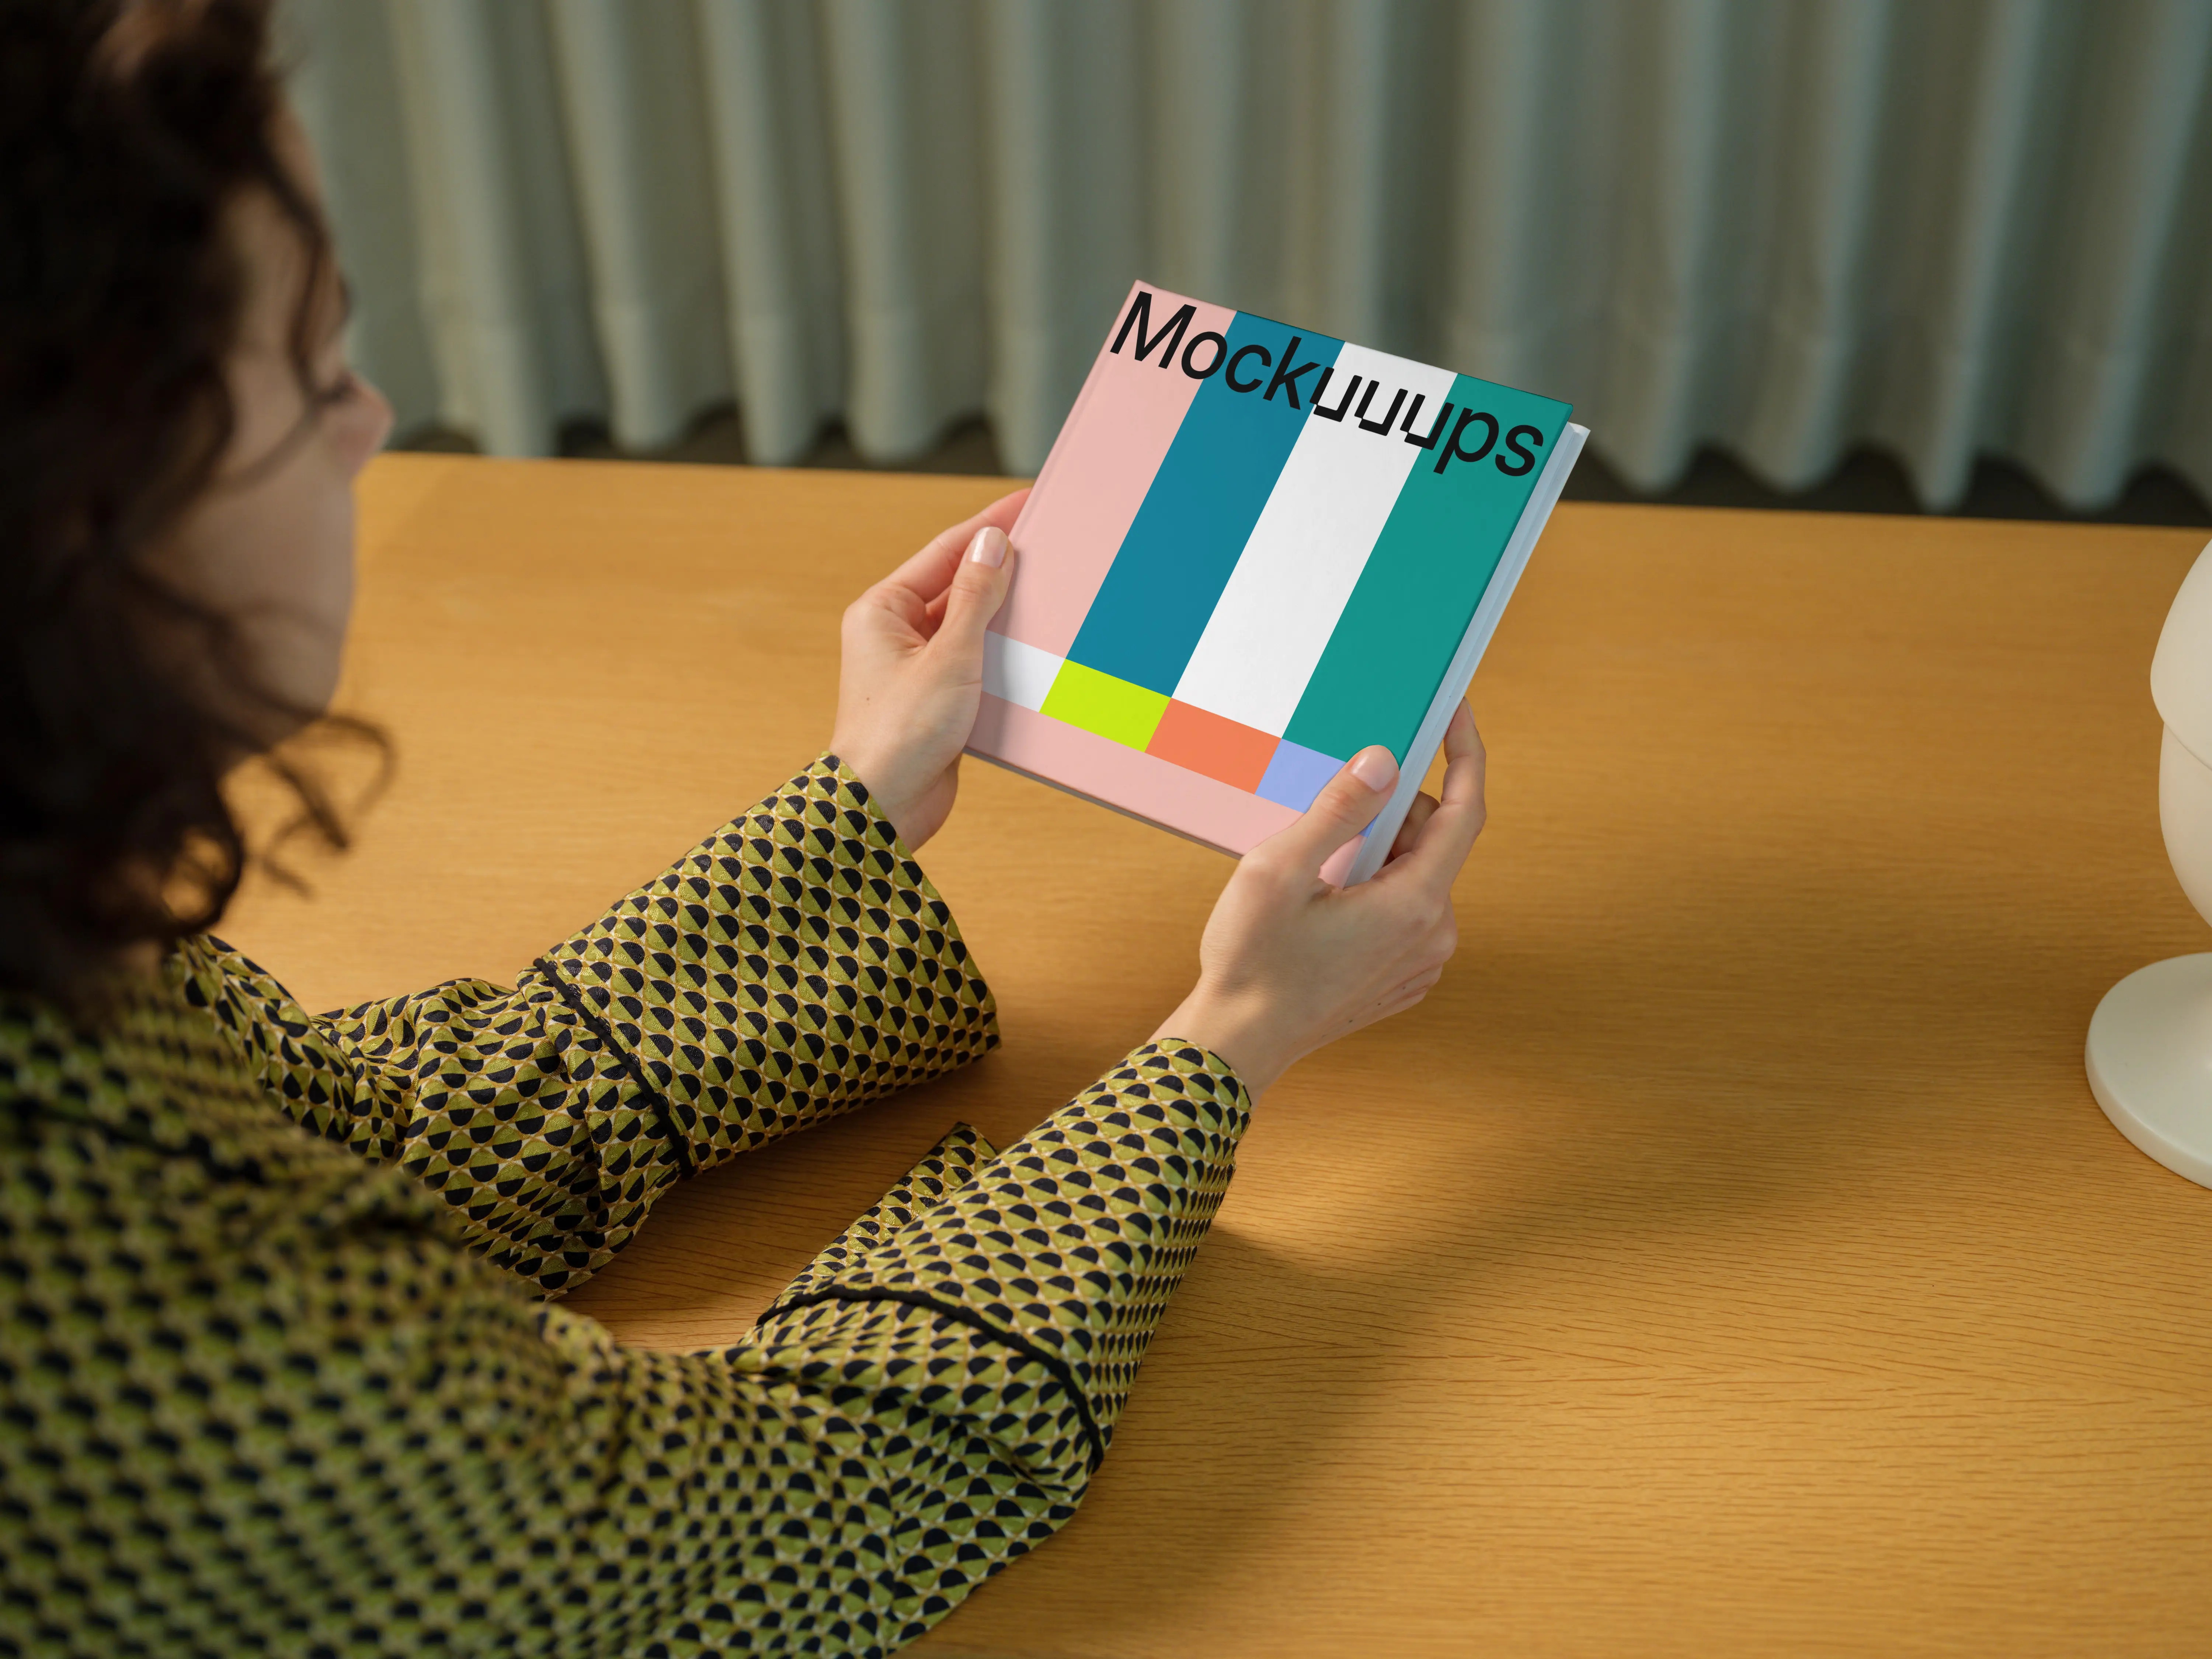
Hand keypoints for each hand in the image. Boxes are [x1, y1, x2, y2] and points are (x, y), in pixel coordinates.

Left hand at [831, 490, 1027, 848]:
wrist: (884, 808)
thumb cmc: (899, 733)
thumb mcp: (948, 655)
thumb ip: (975, 597)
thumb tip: (993, 542)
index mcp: (883, 610)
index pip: (946, 551)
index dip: (989, 525)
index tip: (1026, 502)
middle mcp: (896, 634)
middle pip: (960, 585)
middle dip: (1003, 567)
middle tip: (1051, 542)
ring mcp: (917, 668)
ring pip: (972, 625)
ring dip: (1008, 613)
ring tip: (1054, 590)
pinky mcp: (938, 700)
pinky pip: (978, 662)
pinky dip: (1006, 653)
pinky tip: (1039, 646)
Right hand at [1149, 702, 1486, 1096]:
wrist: (1239, 1044)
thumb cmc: (1252, 961)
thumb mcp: (1280, 870)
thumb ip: (1338, 810)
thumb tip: (1382, 760)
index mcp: (1415, 904)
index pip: (1465, 811)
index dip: (1465, 754)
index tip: (1455, 711)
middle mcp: (1435, 934)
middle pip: (1432, 841)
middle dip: (1388, 816)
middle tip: (1323, 827)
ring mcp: (1423, 961)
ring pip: (1416, 876)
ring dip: (1375, 856)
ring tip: (1314, 879)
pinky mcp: (1405, 979)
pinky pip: (1405, 911)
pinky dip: (1374, 891)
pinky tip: (1324, 910)